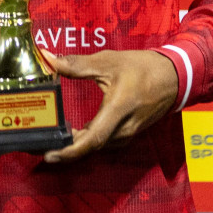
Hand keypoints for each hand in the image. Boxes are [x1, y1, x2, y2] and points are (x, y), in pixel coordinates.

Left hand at [41, 49, 178, 163]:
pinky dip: (85, 141)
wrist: (174, 77)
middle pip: (91, 146)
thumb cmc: (142, 68)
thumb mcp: (108, 61)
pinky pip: (103, 142)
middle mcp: (124, 128)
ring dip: (74, 145)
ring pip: (96, 146)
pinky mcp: (128, 134)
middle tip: (38, 146)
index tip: (50, 155)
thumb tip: (47, 58)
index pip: (93, 138)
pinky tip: (71, 134)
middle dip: (64, 149)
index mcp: (119, 109)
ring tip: (49, 139)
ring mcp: (128, 134)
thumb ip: (76, 64)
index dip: (70, 150)